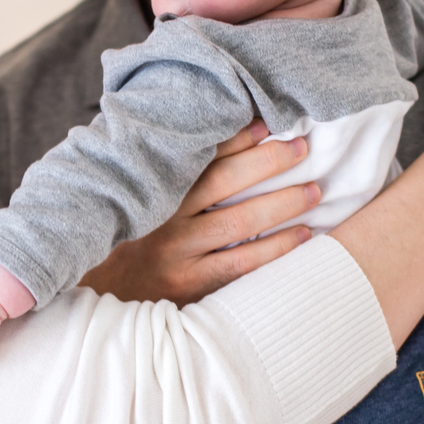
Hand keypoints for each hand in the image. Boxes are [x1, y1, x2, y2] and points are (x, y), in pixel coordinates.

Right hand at [80, 123, 319, 304]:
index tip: (266, 123)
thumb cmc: (133, 245)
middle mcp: (166, 221)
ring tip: (314, 191)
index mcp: (156, 194)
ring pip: (238, 223)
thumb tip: (218, 140)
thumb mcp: (144, 206)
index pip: (199, 157)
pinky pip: (243, 264)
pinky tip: (302, 236)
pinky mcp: (194, 285)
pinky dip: (277, 248)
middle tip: (302, 148)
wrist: (108, 299)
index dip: (234, 138)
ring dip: (281, 203)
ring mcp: (181, 255)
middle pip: (223, 183)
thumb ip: (175, 179)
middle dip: (267, 162)